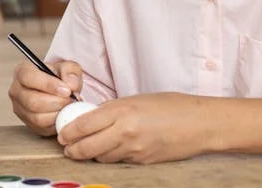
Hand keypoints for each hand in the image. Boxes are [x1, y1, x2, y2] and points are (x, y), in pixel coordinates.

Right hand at [9, 60, 82, 135]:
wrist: (57, 89)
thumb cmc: (59, 76)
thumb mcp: (68, 67)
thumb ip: (71, 72)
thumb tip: (70, 85)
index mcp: (22, 72)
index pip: (29, 78)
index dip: (48, 84)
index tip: (66, 90)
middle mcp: (16, 91)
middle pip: (32, 102)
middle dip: (56, 102)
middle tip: (71, 100)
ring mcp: (20, 109)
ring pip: (37, 118)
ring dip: (57, 114)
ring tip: (69, 106)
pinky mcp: (28, 123)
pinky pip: (42, 128)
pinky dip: (56, 122)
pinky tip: (64, 113)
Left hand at [57, 92, 211, 163]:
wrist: (199, 124)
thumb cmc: (171, 106)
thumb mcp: (136, 100)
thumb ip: (112, 110)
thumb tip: (90, 118)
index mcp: (121, 111)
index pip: (83, 125)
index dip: (68, 132)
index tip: (62, 133)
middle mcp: (125, 131)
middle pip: (86, 147)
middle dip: (72, 149)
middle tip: (67, 148)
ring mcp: (134, 150)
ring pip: (101, 157)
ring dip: (91, 154)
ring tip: (86, 149)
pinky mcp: (142, 162)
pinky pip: (118, 161)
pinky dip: (110, 157)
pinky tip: (110, 150)